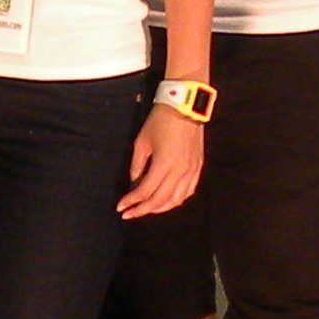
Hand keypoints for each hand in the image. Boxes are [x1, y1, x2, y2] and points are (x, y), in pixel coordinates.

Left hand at [118, 101, 205, 218]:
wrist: (185, 106)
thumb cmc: (160, 121)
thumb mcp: (142, 142)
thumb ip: (137, 165)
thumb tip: (134, 183)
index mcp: (164, 164)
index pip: (145, 191)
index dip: (131, 201)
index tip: (120, 207)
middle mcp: (179, 171)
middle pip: (160, 200)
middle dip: (142, 210)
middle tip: (129, 213)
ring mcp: (191, 170)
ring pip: (176, 200)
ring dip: (160, 208)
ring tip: (146, 209)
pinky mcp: (198, 167)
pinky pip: (188, 191)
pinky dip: (176, 200)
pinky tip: (167, 201)